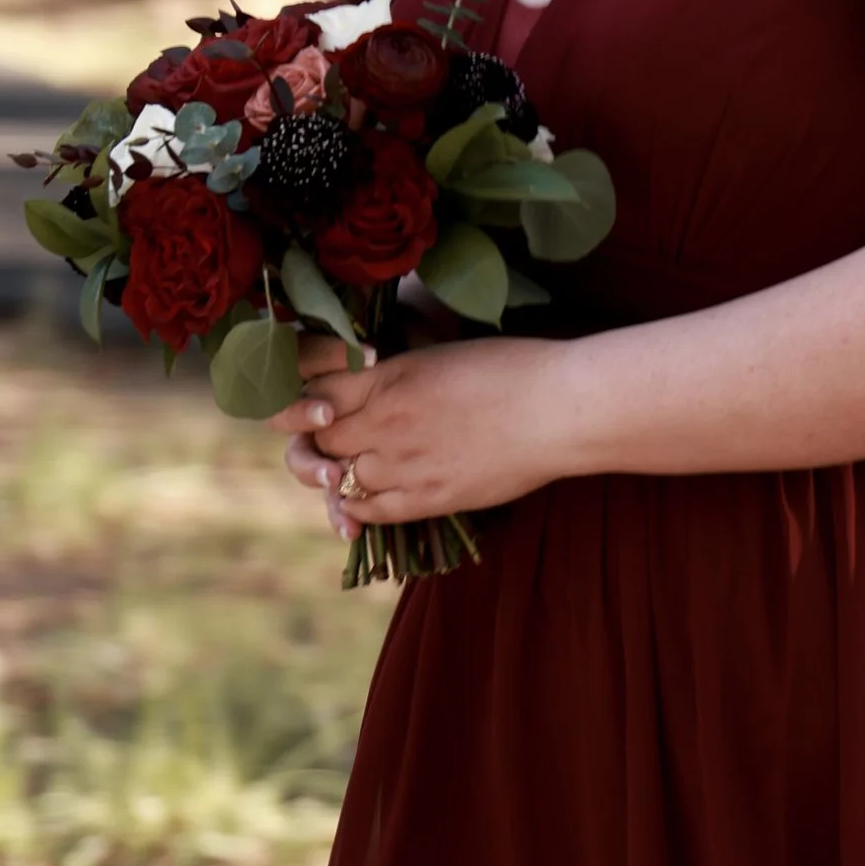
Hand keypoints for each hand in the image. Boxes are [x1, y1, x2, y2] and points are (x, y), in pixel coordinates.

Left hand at [273, 332, 572, 532]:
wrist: (558, 409)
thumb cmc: (511, 369)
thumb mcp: (439, 355)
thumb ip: (393, 373)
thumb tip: (365, 380)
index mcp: (387, 375)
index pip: (314, 395)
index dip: (306, 405)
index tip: (315, 408)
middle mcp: (385, 420)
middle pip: (321, 442)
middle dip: (321, 444)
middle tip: (332, 444)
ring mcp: (405, 462)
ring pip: (341, 478)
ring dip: (340, 476)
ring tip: (350, 471)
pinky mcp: (429, 497)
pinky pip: (371, 510)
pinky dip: (357, 508)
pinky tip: (361, 501)